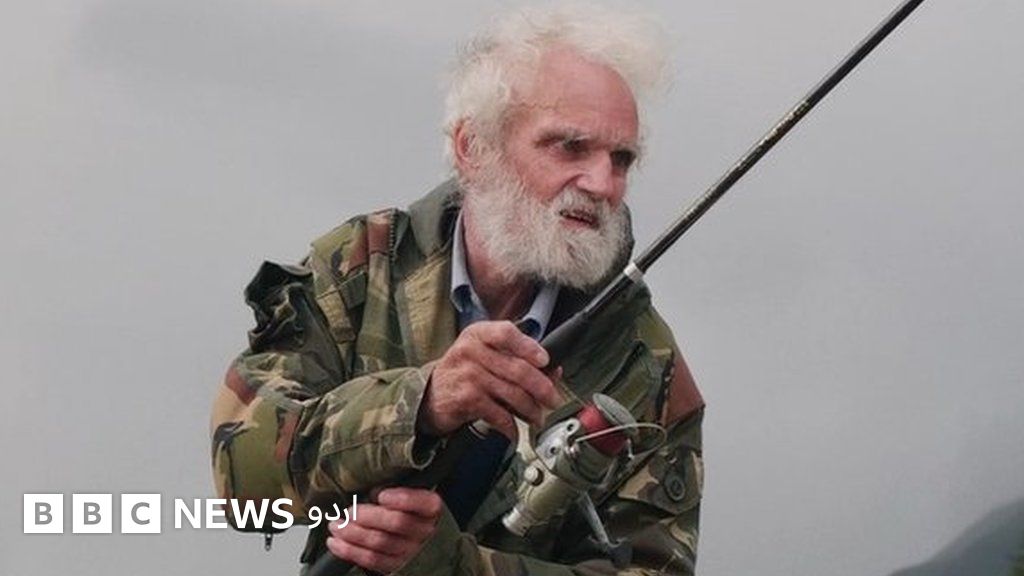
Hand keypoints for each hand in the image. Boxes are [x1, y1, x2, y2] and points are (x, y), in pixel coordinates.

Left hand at [326, 487, 442, 573]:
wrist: (415, 538)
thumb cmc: (405, 508)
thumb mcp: (408, 494)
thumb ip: (394, 491)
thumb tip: (370, 493)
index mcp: (430, 508)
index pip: (421, 503)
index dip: (402, 499)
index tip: (381, 495)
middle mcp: (424, 531)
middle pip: (396, 523)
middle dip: (367, 516)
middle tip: (347, 512)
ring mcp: (411, 551)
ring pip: (380, 543)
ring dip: (352, 534)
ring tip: (335, 526)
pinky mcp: (396, 565)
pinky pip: (372, 560)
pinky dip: (350, 551)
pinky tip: (336, 543)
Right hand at [420, 321, 561, 439]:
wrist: (430, 395)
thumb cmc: (464, 373)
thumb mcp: (486, 356)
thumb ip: (517, 358)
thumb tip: (555, 371)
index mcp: (479, 334)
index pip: (507, 333)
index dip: (529, 347)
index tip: (545, 361)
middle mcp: (472, 351)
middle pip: (518, 369)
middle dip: (542, 388)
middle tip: (553, 400)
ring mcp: (468, 375)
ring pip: (512, 394)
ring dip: (531, 410)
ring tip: (538, 417)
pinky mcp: (466, 399)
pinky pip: (498, 414)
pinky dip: (510, 426)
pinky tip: (514, 430)